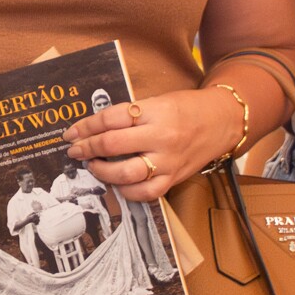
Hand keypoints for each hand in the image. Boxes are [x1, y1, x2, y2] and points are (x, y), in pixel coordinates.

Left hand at [62, 87, 242, 202]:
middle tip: (75, 149)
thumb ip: (131, 114)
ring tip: (92, 165)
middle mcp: (161, 137)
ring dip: (101, 171)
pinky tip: (116, 182)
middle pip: (112, 145)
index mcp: (156, 111)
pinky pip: (144, 192)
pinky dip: (125, 191)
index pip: (111, 118)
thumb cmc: (188, 108)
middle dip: (86, 148)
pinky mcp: (173, 178)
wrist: (222, 121)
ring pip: (125, 174)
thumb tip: (95, 128)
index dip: (86, 126)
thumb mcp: (158, 101)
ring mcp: (167, 161)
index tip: (72, 132)